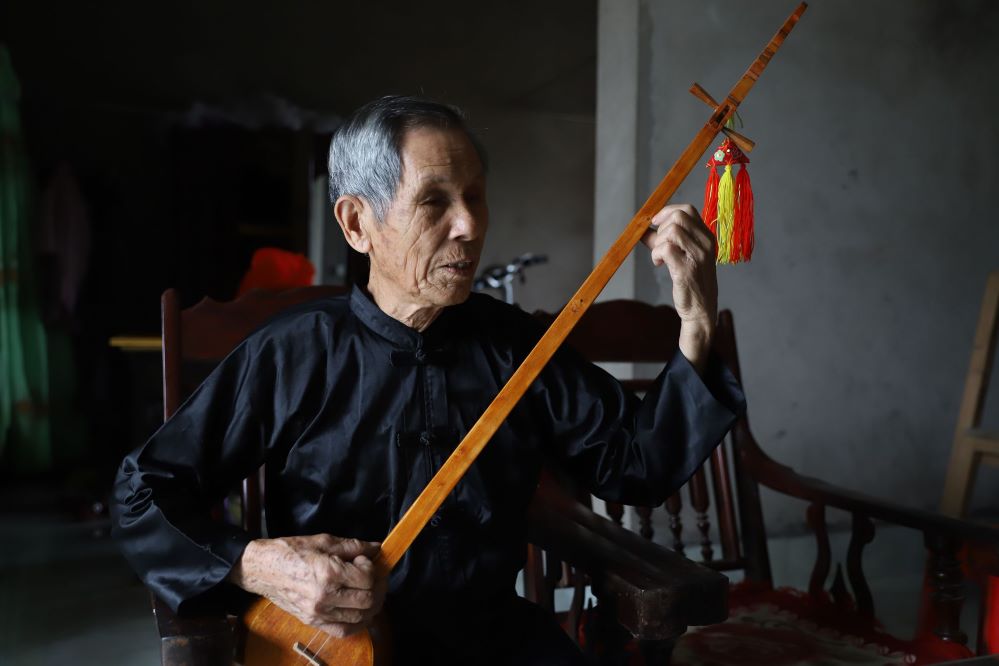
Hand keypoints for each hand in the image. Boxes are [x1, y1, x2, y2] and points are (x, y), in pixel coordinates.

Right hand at [230, 534, 385, 637]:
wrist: (262, 569)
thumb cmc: (290, 551)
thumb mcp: (323, 541)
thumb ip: (353, 546)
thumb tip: (376, 548)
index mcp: (328, 573)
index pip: (367, 579)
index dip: (373, 568)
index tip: (364, 560)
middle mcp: (325, 597)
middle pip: (368, 600)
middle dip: (377, 587)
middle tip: (373, 576)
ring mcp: (318, 613)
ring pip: (360, 617)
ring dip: (371, 605)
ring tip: (368, 590)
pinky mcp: (313, 622)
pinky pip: (343, 631)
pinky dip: (357, 622)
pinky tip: (359, 610)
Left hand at [642, 204, 717, 371]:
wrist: (701, 309)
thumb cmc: (691, 282)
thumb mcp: (682, 256)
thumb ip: (664, 240)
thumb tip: (643, 230)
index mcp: (707, 237)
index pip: (688, 210)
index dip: (667, 212)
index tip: (655, 223)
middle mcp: (706, 244)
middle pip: (678, 217)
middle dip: (661, 228)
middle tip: (658, 244)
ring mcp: (698, 256)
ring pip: (671, 231)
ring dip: (658, 243)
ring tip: (659, 257)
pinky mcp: (686, 270)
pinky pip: (665, 249)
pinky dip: (656, 254)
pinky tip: (658, 263)